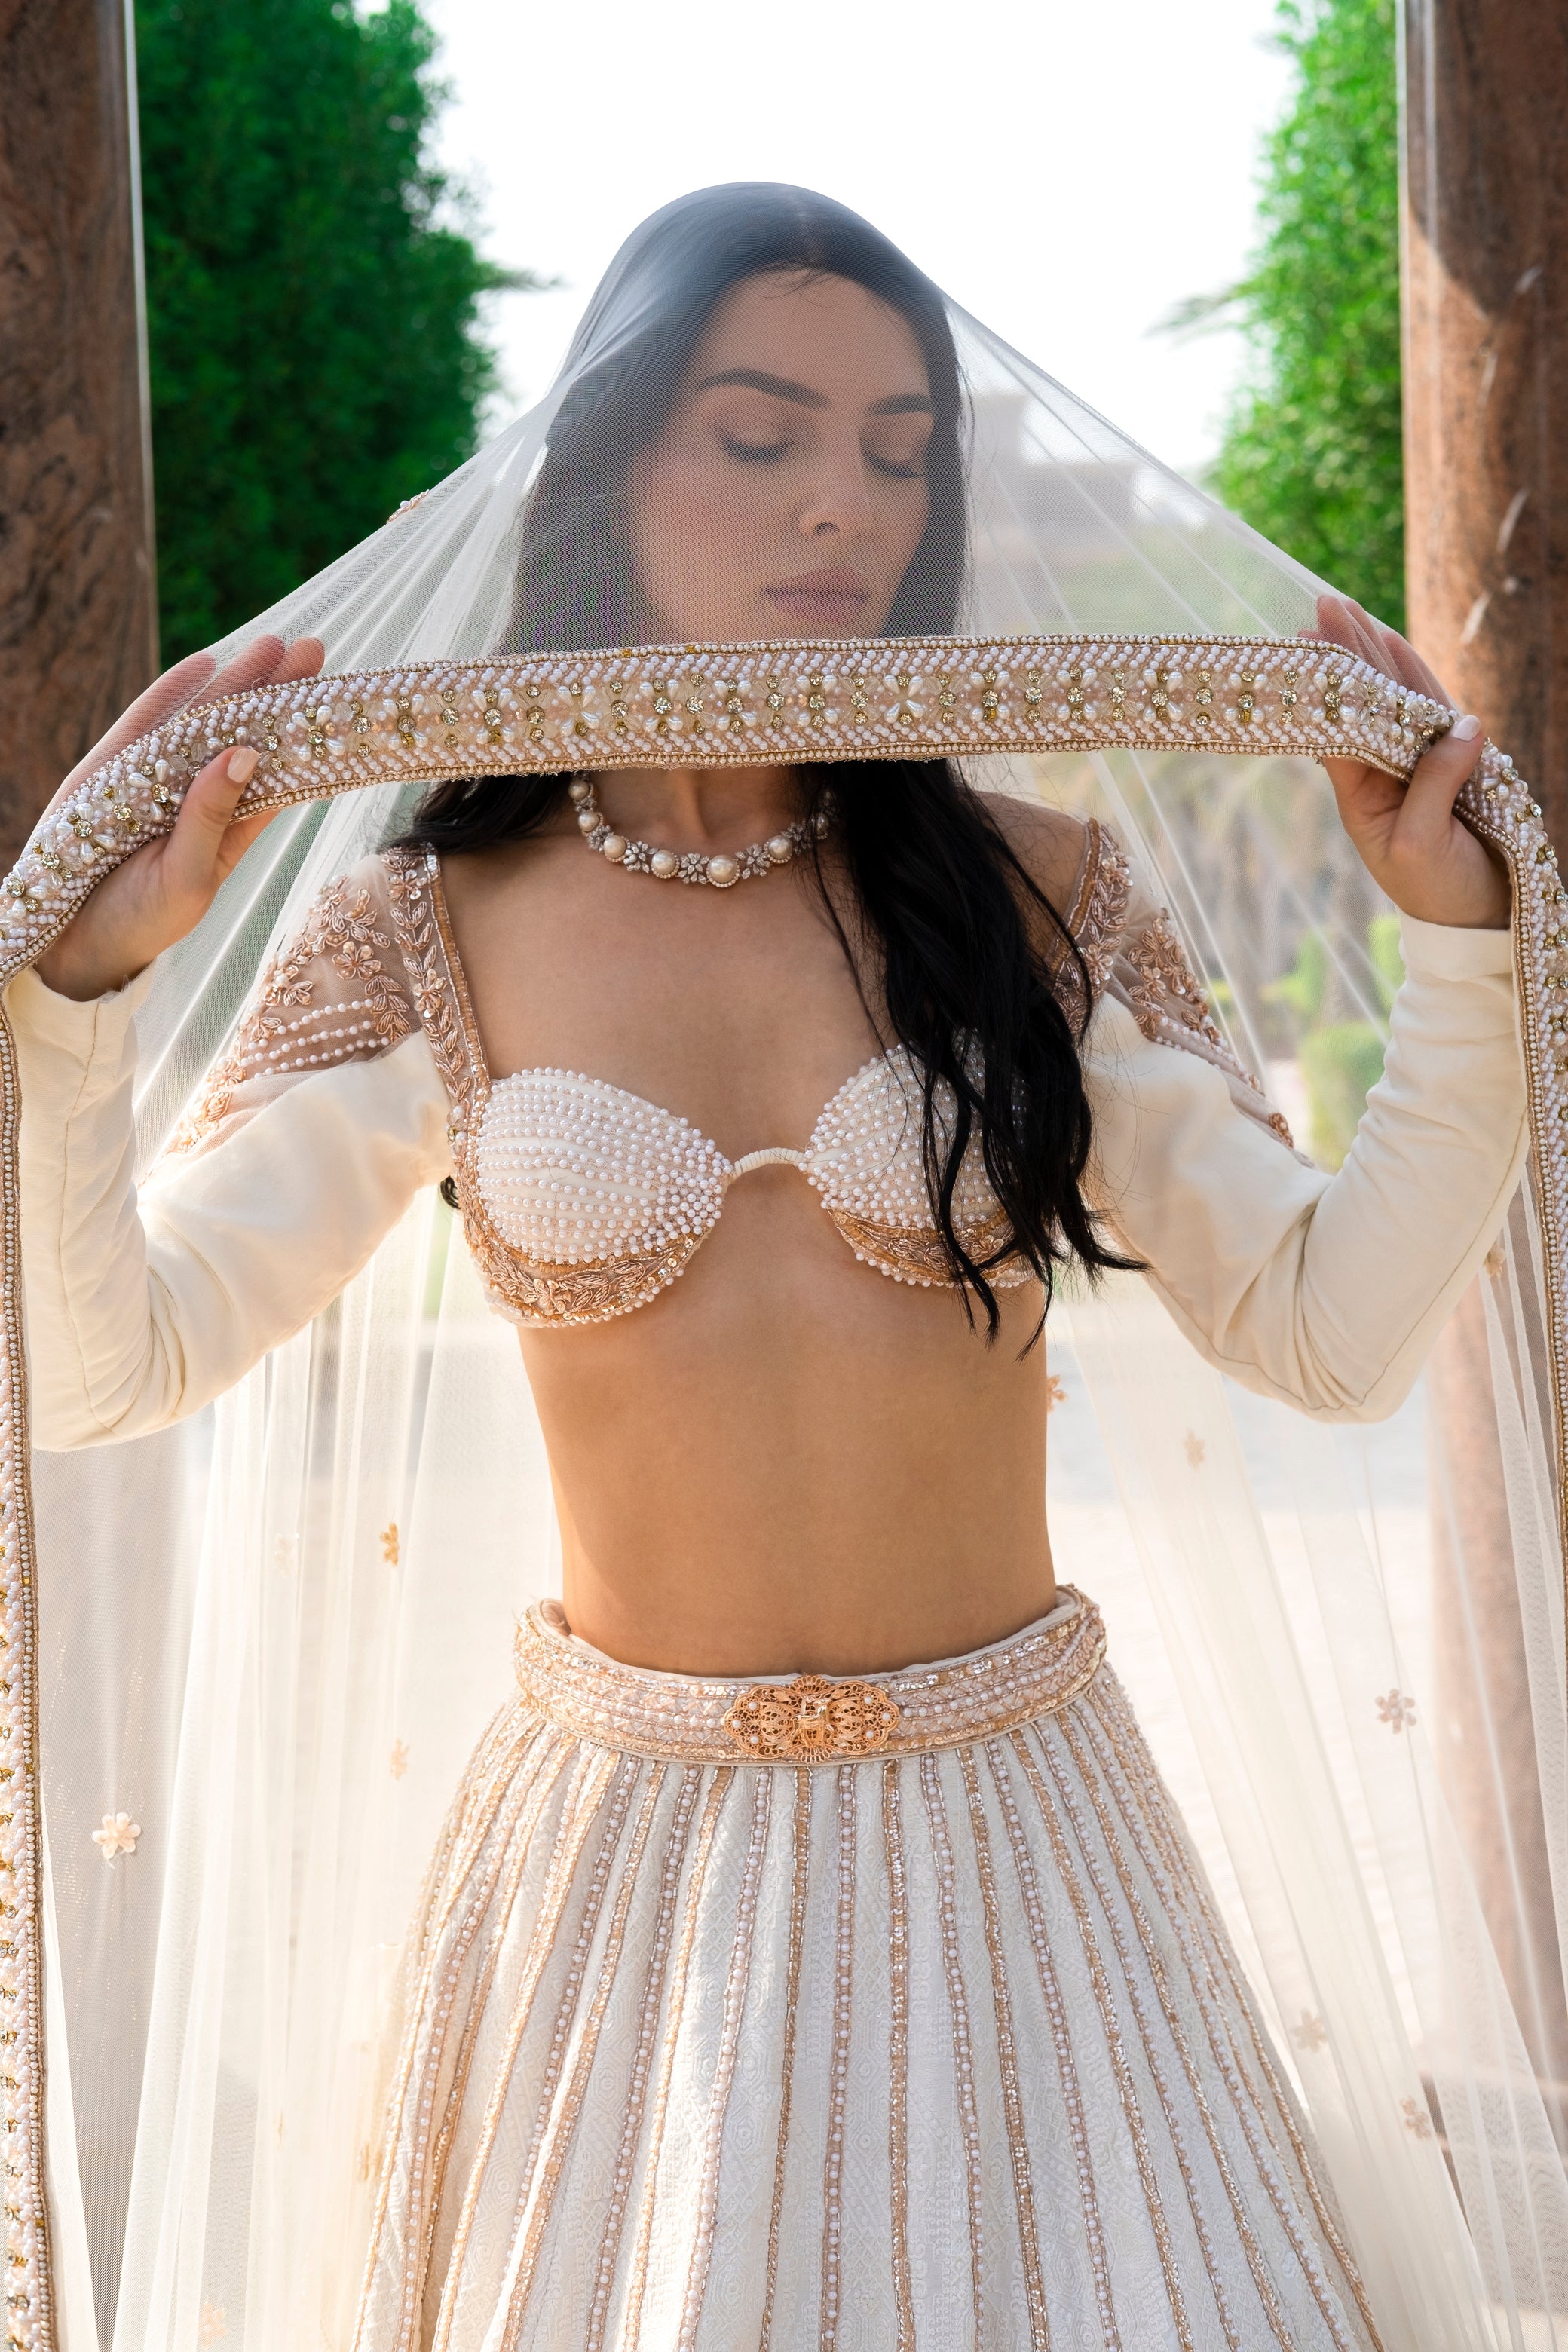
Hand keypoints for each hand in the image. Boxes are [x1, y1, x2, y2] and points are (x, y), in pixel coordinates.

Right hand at [33, 634, 324, 1000]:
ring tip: (273, 645)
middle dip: (276, 692)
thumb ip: (212, 818)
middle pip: (245, 734)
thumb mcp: (188, 878)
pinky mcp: (113, 770)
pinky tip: (203, 663)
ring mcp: (156, 778)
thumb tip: (245, 753)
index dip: (300, 736)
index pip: (275, 772)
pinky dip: (171, 693)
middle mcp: (199, 796)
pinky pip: (146, 724)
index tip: (332, 698)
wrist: (76, 938)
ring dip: (235, 683)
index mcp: (229, 827)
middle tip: (313, 649)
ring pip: (203, 720)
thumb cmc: (144, 920)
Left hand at [1303, 593, 1509, 930]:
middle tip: (1323, 604)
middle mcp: (1383, 773)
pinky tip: (1397, 646)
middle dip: (1345, 653)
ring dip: (1376, 656)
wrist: (1477, 920)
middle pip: (1361, 703)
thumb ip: (1434, 786)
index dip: (1327, 682)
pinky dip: (1417, 679)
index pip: (1337, 726)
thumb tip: (1463, 724)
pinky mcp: (1450, 765)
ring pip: (1394, 700)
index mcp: (1361, 794)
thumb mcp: (1423, 846)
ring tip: (1350, 611)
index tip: (1308, 640)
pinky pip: (1432, 713)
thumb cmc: (1440, 891)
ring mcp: (1416, 766)